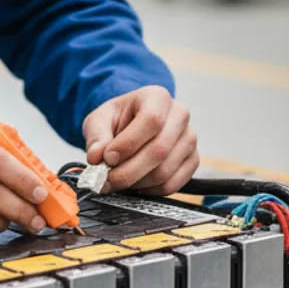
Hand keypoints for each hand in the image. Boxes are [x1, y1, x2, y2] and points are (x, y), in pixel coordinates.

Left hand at [83, 86, 197, 195]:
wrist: (132, 124)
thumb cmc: (118, 119)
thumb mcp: (99, 120)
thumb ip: (96, 137)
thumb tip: (96, 157)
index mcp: (157, 97)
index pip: (151, 120)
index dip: (128, 144)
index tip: (107, 158)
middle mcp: (179, 115)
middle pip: (159, 150)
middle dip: (128, 171)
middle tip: (106, 180)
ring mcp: (189, 138)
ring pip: (164, 171)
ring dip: (136, 182)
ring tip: (118, 180)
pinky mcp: (192, 160)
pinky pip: (172, 184)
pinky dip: (149, 191)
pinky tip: (135, 184)